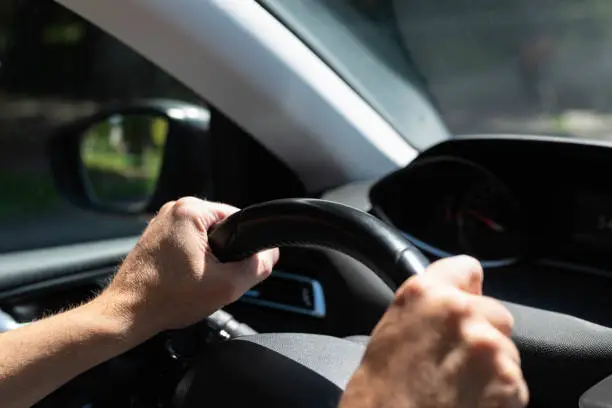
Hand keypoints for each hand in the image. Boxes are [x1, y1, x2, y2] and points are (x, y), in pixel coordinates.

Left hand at [100, 197, 278, 334]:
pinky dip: (191, 262)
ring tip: (195, 281)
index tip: (234, 267)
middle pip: (221, 229)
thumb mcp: (228, 285)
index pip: (238, 218)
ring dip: (207, 259)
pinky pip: (186, 245)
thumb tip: (270, 255)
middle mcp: (173, 210)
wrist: (128, 314)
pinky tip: (184, 281)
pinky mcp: (154, 238)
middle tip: (213, 278)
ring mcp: (160, 223)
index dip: (245, 245)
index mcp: (190, 210)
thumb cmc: (167, 298)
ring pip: (204, 238)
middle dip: (225, 254)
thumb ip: (258, 266)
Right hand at [340, 256, 527, 407]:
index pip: (467, 267)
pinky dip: (499, 395)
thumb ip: (426, 307)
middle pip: (494, 312)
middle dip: (482, 333)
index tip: (463, 304)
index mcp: (425, 293)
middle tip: (453, 361)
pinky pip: (514, 382)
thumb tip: (453, 299)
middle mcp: (461, 312)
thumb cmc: (379, 393)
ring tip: (457, 388)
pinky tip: (469, 403)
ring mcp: (489, 347)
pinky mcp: (510, 382)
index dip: (465, 290)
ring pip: (506, 349)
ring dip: (491, 366)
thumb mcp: (391, 331)